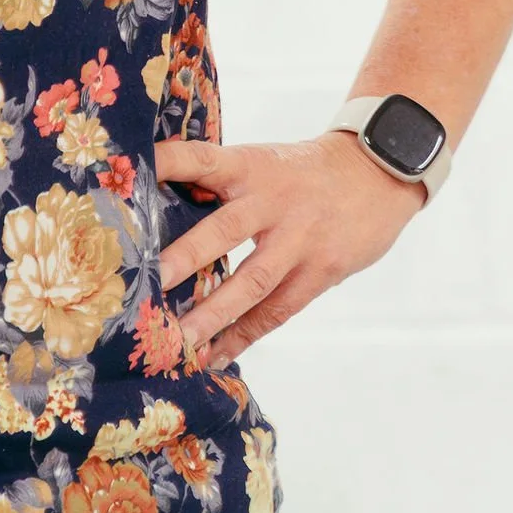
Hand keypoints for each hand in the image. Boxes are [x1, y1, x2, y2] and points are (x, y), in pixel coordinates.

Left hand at [153, 131, 425, 365]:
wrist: (382, 170)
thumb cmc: (307, 171)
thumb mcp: (267, 161)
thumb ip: (226, 184)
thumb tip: (163, 208)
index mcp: (252, 166)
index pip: (201, 159)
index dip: (167, 164)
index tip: (131, 175)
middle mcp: (273, 201)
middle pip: (224, 230)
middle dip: (186, 257)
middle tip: (151, 280)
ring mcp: (300, 239)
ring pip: (252, 282)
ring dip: (213, 314)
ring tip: (179, 341)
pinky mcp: (322, 270)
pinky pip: (278, 310)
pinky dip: (245, 334)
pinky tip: (217, 354)